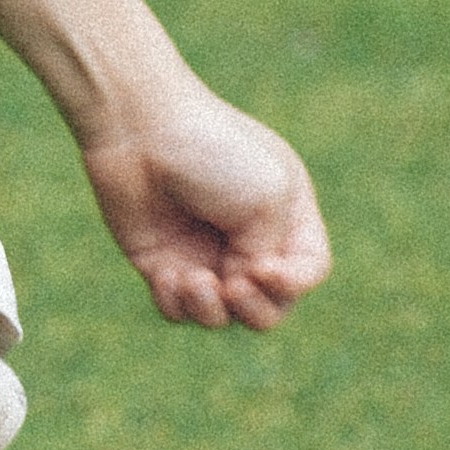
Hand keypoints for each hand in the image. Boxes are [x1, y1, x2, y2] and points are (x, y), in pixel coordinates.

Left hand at [78, 78, 327, 329]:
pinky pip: (179, 311)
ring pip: (223, 317)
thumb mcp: (265, 201)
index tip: (264, 268)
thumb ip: (268, 254)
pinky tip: (166, 274)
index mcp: (286, 215)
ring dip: (210, 309)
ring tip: (192, 279)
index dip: (293, 283)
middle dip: (254, 308)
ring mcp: (206, 254)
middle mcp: (249, 239)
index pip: (310, 270)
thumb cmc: (212, 154)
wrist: (139, 133)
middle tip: (233, 286)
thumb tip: (240, 285)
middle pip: (271, 306)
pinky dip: (176, 302)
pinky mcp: (164, 265)